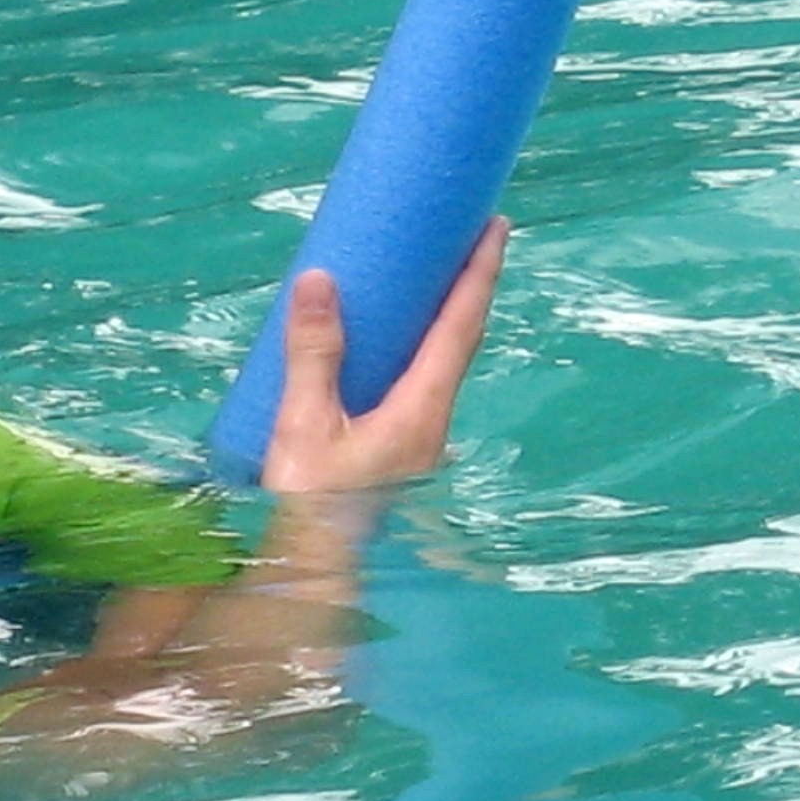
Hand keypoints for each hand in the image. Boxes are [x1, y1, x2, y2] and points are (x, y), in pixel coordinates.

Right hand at [258, 218, 508, 494]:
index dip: (479, 273)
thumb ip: (313, 354)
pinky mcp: (400, 453)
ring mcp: (420, 443)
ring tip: (426, 278)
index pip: (460, 327)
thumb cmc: (314, 507)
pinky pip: (417, 385)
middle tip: (465, 235)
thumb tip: (320, 280)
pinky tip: (387, 345)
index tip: (495, 225)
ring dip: (440, 319)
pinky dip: (414, 350)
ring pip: (440, 366)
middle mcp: (433, 424)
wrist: (317, 575)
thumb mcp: (304, 426)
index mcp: (421, 410)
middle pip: (460, 341)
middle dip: (467, 287)